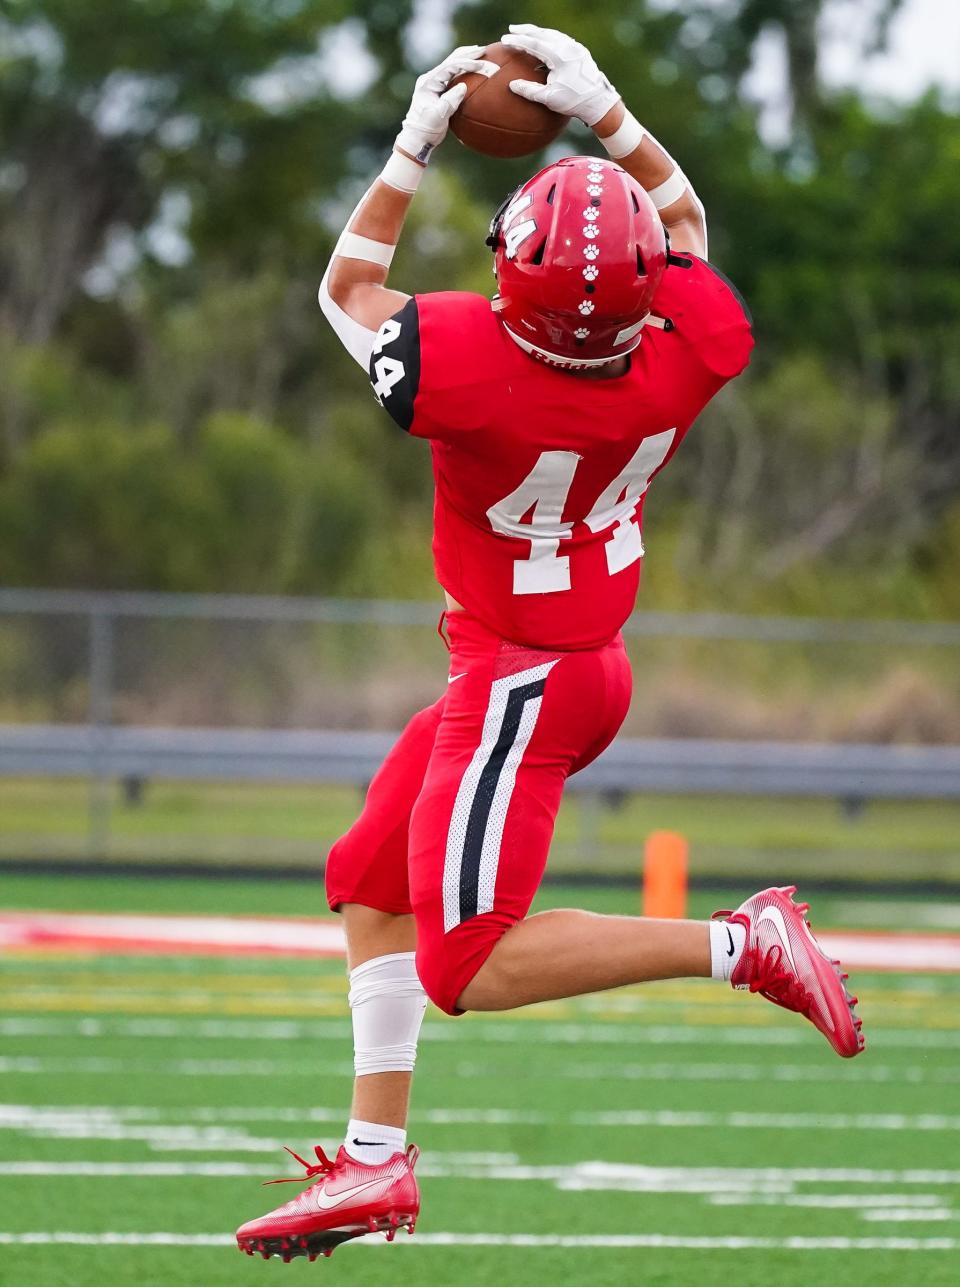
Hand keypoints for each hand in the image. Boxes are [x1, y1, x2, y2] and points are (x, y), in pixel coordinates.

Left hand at [396, 46, 497, 162]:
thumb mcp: (438, 116)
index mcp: (428, 82)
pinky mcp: (438, 89)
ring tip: (480, 53)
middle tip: (484, 49)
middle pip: (451, 60)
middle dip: (468, 54)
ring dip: (466, 58)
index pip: (449, 67)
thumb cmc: (426, 129)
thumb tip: (463, 86)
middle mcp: (430, 79)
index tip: (481, 65)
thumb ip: (450, 101)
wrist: (416, 139)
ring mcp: (434, 83)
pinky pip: (452, 75)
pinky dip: (464, 70)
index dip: (466, 63)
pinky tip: (473, 68)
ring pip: (452, 65)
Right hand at [501, 24, 618, 126]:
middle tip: (511, 28)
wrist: (599, 102)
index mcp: (560, 56)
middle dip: (526, 30)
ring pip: (552, 34)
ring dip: (538, 32)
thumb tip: (512, 85)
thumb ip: (529, 91)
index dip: (518, 41)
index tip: (505, 39)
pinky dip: (549, 37)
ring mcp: (575, 47)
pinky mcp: (580, 51)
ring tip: (525, 32)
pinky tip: (543, 40)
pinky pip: (561, 39)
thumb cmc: (574, 102)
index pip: (534, 43)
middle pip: (543, 33)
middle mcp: (568, 47)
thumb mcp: (549, 99)